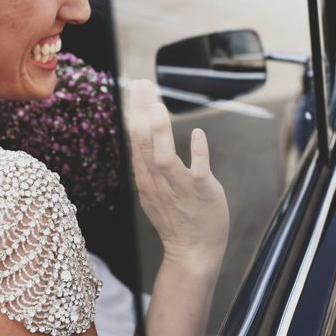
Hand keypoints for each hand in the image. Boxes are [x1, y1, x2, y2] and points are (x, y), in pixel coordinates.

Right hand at [127, 80, 229, 270]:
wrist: (192, 253)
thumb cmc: (175, 219)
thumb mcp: (153, 190)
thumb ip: (148, 164)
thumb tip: (144, 136)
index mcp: (145, 177)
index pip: (134, 139)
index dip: (134, 112)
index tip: (134, 88)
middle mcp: (157, 181)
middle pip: (143, 142)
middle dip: (141, 111)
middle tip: (141, 83)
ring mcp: (178, 187)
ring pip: (163, 157)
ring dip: (159, 131)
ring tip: (158, 105)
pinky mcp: (201, 193)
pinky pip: (198, 171)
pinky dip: (197, 152)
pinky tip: (197, 134)